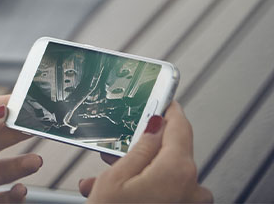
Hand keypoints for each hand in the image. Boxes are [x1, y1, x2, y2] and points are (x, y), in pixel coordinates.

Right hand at [78, 101, 212, 202]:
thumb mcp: (117, 177)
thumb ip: (140, 146)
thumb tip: (154, 125)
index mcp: (178, 169)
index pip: (181, 126)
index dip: (169, 109)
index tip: (161, 99)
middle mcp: (191, 187)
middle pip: (170, 152)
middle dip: (138, 149)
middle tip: (113, 149)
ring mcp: (188, 203)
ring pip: (163, 174)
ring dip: (133, 172)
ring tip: (100, 179)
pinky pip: (164, 194)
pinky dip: (140, 190)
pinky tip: (112, 194)